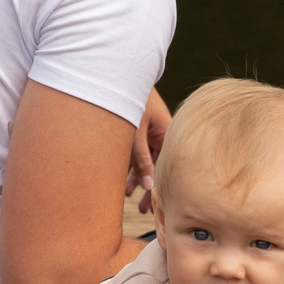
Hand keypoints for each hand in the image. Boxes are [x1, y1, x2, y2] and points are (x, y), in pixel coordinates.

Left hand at [127, 89, 171, 206]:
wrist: (115, 73)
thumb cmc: (128, 99)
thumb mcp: (134, 134)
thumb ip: (141, 160)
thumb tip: (149, 188)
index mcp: (167, 131)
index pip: (168, 165)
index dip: (163, 186)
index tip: (157, 207)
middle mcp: (160, 132)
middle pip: (158, 165)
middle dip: (150, 187)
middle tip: (145, 210)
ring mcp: (147, 130)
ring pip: (145, 159)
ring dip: (136, 178)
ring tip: (127, 196)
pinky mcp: (135, 128)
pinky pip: (136, 152)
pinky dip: (130, 166)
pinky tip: (123, 182)